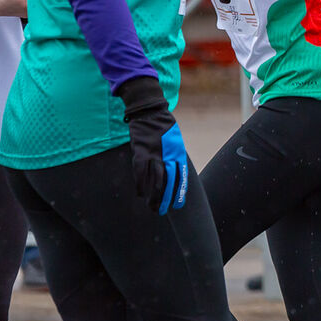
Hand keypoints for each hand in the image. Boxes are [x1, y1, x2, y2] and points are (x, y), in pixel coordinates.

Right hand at [117, 76, 189, 211]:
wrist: (150, 110)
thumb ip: (175, 157)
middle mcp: (168, 154)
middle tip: (161, 211)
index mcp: (178, 153)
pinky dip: (139, 183)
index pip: (180, 177)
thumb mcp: (175, 141)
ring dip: (153, 195)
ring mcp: (154, 152)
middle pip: (168, 181)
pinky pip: (140, 170)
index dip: (179, 192)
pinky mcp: (141, 149)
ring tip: (151, 207)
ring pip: (155, 179)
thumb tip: (176, 173)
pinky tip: (139, 193)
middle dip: (165, 198)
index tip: (178, 205)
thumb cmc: (163, 127)